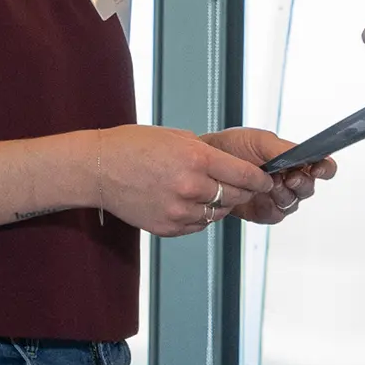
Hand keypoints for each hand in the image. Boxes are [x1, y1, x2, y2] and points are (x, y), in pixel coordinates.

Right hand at [90, 125, 276, 235]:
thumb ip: (206, 152)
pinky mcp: (168, 228)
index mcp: (196, 158)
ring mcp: (179, 211)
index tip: (266, 180)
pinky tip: (188, 202)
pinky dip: (199, 215)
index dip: (260, 179)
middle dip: (243, 191)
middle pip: (235, 196)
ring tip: (208, 191)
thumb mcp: (176, 137)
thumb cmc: (134, 146)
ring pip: (217, 213)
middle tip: (242, 186)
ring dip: (220, 204)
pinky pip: (197, 224)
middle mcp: (190, 187)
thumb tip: (233, 166)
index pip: (244, 175)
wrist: (98, 169)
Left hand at [198, 128, 335, 222]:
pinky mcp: (266, 213)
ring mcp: (279, 198)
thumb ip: (283, 148)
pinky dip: (269, 207)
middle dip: (300, 183)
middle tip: (287, 177)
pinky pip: (277, 215)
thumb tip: (302, 154)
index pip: (322, 166)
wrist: (208, 166)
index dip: (324, 168)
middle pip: (309, 187)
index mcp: (294, 160)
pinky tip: (258, 198)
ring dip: (282, 194)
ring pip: (294, 203)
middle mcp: (291, 180)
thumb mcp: (259, 140)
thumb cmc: (232, 148)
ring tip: (267, 185)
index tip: (317, 168)